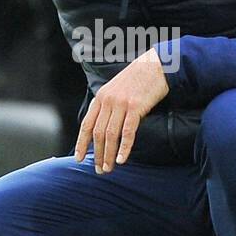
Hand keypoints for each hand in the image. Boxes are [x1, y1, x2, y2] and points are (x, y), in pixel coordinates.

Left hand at [74, 48, 169, 173]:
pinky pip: (127, 132)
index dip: (81, 143)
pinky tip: (122, 159)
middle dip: (97, 154)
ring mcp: (121, 103)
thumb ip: (109, 106)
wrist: (157, 65)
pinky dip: (124, 147)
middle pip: (97, 133)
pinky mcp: (135, 107)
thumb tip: (104, 127)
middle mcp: (107, 101)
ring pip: (110, 135)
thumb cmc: (139, 79)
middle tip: (99, 170)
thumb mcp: (117, 89)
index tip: (79, 158)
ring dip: (109, 155)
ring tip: (109, 168)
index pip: (86, 124)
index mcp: (101, 97)